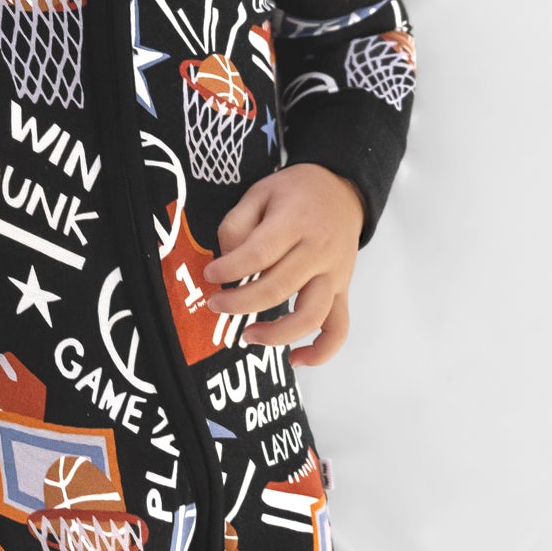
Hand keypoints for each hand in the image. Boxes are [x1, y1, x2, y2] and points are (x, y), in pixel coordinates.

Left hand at [202, 164, 364, 365]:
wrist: (342, 190)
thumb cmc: (295, 192)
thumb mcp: (260, 192)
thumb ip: (238, 224)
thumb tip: (227, 262)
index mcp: (295, 223)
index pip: (261, 253)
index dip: (231, 269)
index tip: (209, 275)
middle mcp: (318, 252)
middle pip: (279, 288)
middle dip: (240, 303)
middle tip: (215, 304)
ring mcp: (334, 275)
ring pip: (310, 316)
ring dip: (276, 334)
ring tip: (247, 336)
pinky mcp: (343, 290)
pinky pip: (338, 328)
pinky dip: (321, 352)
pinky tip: (295, 360)